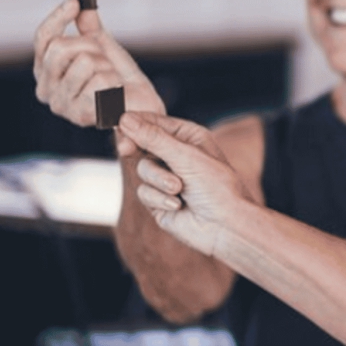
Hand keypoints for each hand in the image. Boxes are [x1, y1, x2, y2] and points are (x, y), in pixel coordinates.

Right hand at [33, 0, 163, 132]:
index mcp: (46, 70)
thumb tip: (83, 4)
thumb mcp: (103, 47)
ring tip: (111, 79)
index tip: (74, 2)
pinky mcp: (80, 115)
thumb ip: (89, 27)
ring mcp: (61, 104)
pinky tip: (115, 92)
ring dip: (107, 66)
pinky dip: (114, 82)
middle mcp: (46, 88)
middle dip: (91, 46)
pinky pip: (100, 81)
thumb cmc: (118, 78)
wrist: (140, 106)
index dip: (57, 18)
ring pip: (84, 62)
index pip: (43, 38)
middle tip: (105, 58)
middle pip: (60, 48)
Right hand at [118, 112, 253, 258]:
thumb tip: (126, 119)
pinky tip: (177, 205)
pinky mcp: (159, 200)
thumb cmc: (216, 187)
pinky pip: (144, 192)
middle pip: (142, 145)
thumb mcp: (186, 157)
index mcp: (189, 138)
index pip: (156, 123)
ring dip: (158, 180)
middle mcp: (177, 156)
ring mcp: (166, 178)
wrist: (224, 226)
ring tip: (178, 189)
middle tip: (126, 149)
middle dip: (138, 149)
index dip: (137, 123)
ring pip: (142, 170)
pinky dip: (159, 198)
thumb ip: (154, 139)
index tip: (121, 123)